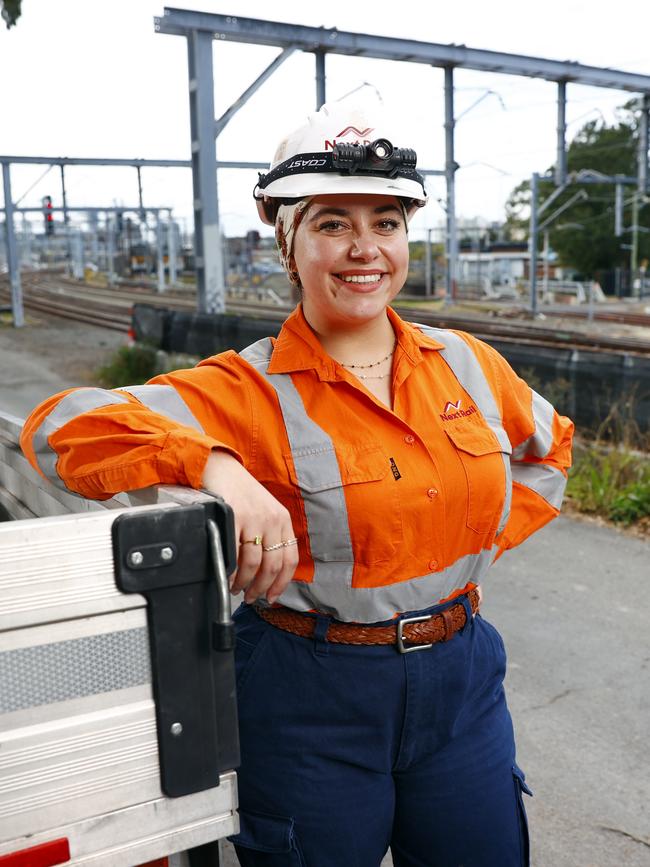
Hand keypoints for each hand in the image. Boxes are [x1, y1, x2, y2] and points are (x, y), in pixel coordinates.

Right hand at [202, 450, 298, 604]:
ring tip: (236, 588)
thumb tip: (266, 573)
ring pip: (253, 563)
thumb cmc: (240, 493)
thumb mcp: (264, 511)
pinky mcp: (234, 516)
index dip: (282, 583)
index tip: (272, 596)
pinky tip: (227, 575)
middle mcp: (272, 519)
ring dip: (244, 582)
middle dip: (261, 588)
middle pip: (272, 565)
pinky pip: (234, 552)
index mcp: (283, 519)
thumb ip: (269, 536)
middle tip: (251, 597)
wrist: (221, 468)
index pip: (290, 559)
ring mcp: (253, 517)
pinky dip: (231, 570)